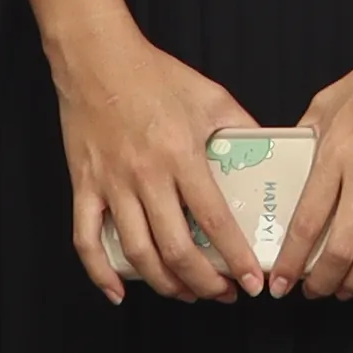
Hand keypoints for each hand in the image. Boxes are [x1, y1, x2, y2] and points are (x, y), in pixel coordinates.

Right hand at [50, 26, 263, 303]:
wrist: (98, 59)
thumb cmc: (156, 76)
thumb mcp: (211, 96)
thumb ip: (242, 127)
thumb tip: (268, 152)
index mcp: (182, 155)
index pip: (213, 219)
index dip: (234, 256)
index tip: (253, 281)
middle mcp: (146, 177)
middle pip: (175, 249)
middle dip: (205, 282)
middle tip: (226, 294)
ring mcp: (111, 185)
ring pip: (137, 254)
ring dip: (166, 284)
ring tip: (189, 293)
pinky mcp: (84, 187)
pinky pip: (86, 240)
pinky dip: (100, 273)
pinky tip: (119, 293)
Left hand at [282, 26, 352, 299]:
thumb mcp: (327, 102)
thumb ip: (304, 136)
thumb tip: (285, 165)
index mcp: (336, 155)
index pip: (307, 222)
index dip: (292, 261)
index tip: (280, 284)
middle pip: (341, 248)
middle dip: (321, 282)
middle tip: (310, 293)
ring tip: (344, 292)